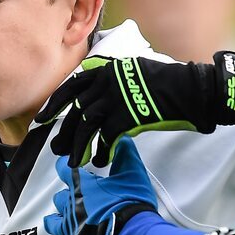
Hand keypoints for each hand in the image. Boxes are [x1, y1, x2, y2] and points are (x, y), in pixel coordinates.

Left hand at [35, 50, 234, 167]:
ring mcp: (118, 98)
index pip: (72, 87)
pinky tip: (99, 162)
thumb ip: (112, 83)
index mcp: (107, 71)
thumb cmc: (167, 84)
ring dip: (78, 146)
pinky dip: (101, 152)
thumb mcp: (134, 74)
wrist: (192, 89)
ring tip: (73, 163)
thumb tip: (94, 99)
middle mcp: (108, 82)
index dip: (55, 105)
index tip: (43, 120)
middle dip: (64, 131)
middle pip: (77, 110)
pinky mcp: (130, 115)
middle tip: (56, 149)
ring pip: (88, 125)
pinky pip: (108, 137)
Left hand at [44, 138, 157, 234]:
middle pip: (60, 199)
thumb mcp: (132, 173)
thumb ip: (126, 154)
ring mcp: (71, 229)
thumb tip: (123, 137)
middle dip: (64, 197)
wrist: (131, 234)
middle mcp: (72, 206)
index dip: (65, 166)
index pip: (66, 170)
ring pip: (55, 223)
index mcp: (82, 186)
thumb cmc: (131, 202)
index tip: (65, 165)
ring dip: (54, 221)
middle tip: (69, 197)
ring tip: (52, 221)